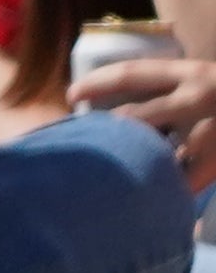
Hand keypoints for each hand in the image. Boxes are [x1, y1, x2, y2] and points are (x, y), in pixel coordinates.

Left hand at [65, 37, 215, 189]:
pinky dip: (172, 191)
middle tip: (82, 140)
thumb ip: (176, 89)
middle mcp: (201, 96)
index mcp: (192, 72)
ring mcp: (215, 130)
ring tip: (111, 175)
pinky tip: (160, 200)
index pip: (132, 73)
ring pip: (159, 152)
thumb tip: (130, 106)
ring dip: (136, 163)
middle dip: (107, 132)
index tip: (71, 94)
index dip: (96, 83)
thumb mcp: (206, 82)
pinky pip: (188, 179)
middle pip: (136, 118)